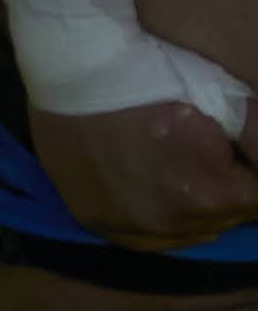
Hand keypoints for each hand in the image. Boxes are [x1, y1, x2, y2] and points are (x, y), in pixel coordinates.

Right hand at [32, 94, 257, 248]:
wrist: (71, 71)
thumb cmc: (150, 76)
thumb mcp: (221, 102)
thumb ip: (253, 135)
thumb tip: (257, 149)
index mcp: (212, 193)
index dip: (253, 167)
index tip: (238, 146)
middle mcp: (174, 223)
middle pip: (229, 219)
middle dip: (230, 188)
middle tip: (210, 154)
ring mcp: (132, 228)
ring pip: (192, 232)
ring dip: (199, 207)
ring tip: (183, 171)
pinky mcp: (99, 224)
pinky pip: (151, 239)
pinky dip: (164, 219)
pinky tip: (159, 193)